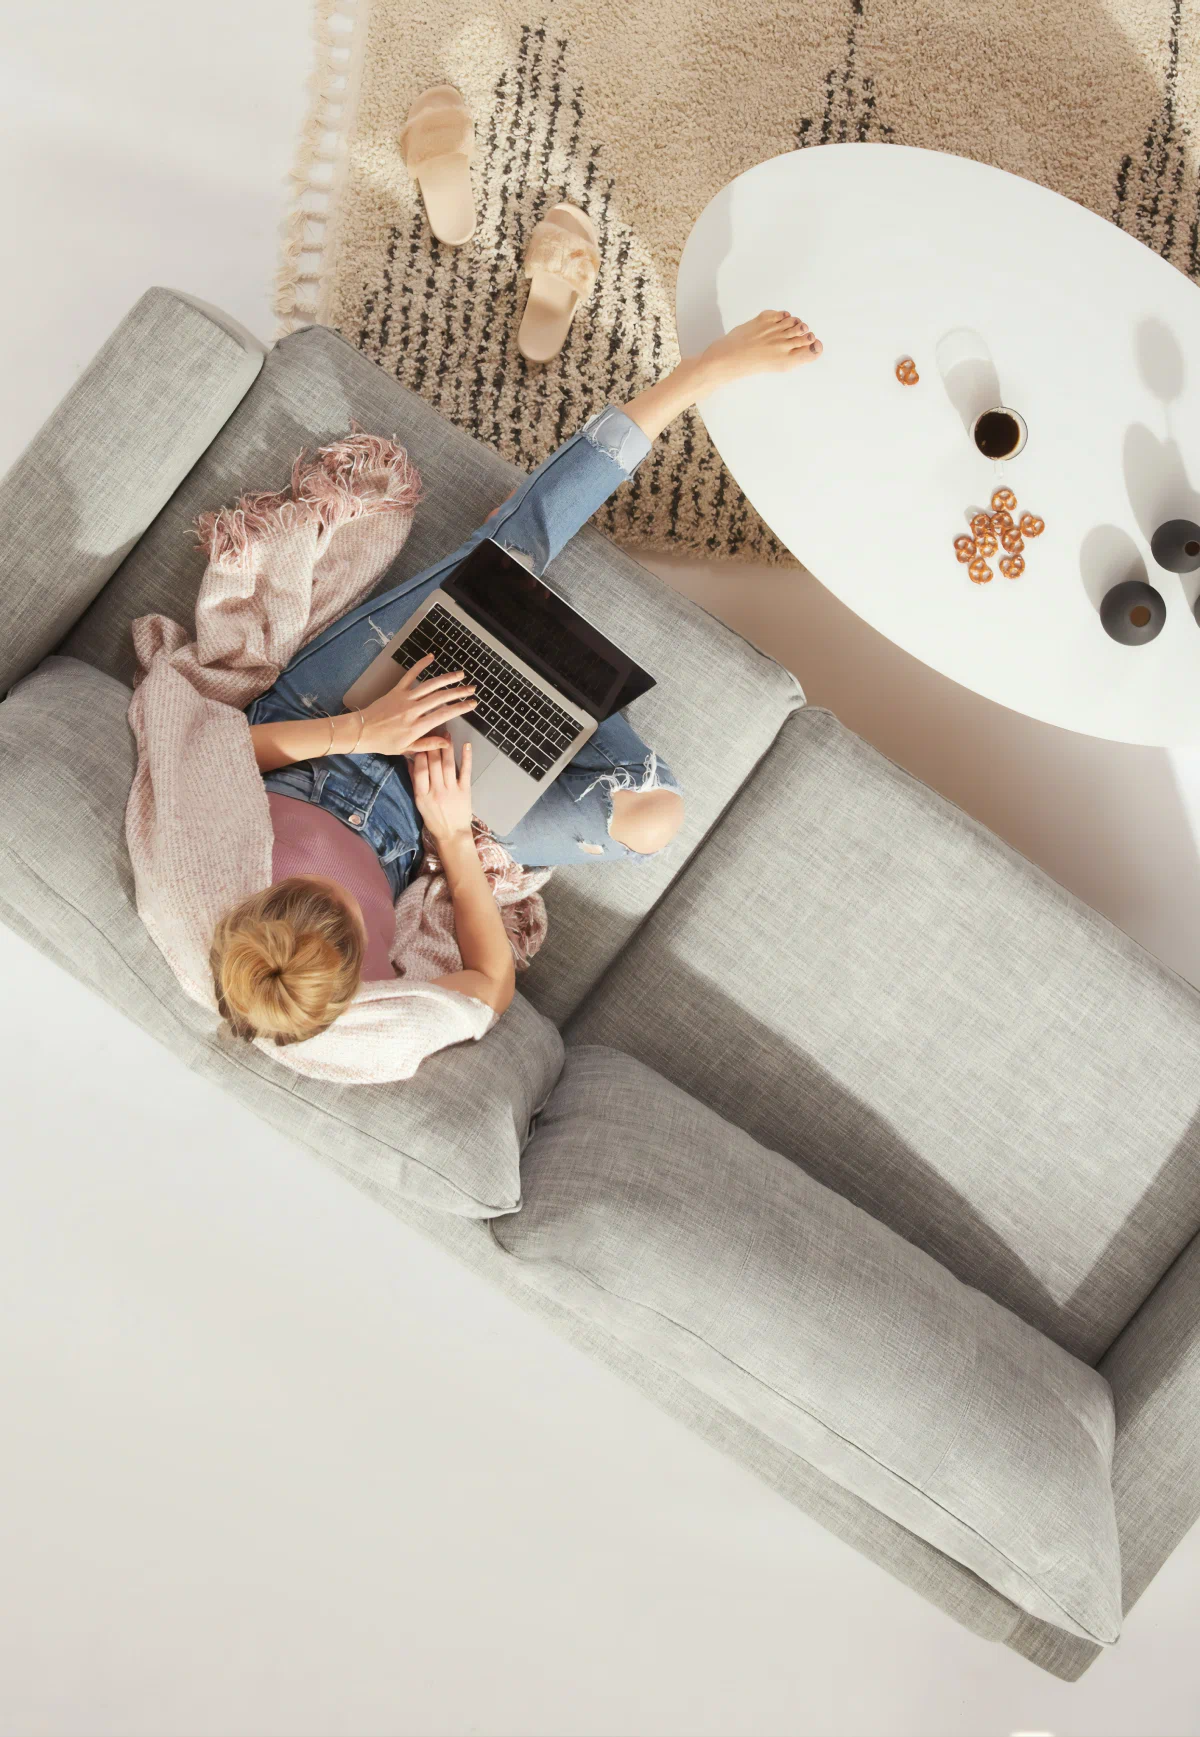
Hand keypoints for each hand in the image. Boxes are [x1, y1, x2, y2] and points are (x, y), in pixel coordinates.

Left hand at [359, 653, 475, 755]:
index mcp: (417, 726)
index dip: (460, 708)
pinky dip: (420, 665)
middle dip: (459, 692)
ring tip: (460, 675)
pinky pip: (410, 675)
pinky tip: (431, 657)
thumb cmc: (384, 742)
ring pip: (430, 685)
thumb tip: (447, 743)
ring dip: (446, 678)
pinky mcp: (396, 690)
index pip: (444, 714)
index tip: (472, 704)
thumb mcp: (407, 749)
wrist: (362, 731)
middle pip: (440, 698)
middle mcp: (413, 710)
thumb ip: (428, 744)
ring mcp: (405, 698)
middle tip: (472, 689)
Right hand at [409, 736, 473, 841]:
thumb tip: (410, 761)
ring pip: (448, 764)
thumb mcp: (419, 802)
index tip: (420, 740)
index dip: (420, 753)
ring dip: (447, 747)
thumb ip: (415, 782)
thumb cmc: (433, 819)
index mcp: (422, 794)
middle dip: (433, 745)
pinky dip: (467, 757)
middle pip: (434, 764)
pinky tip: (466, 745)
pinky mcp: (465, 791)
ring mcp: (451, 790)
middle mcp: (436, 791)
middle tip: (433, 731)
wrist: (452, 834)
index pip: (419, 769)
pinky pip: (465, 771)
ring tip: (446, 734)